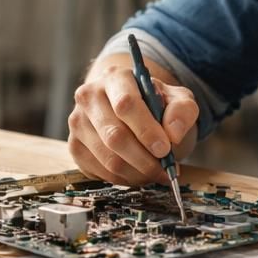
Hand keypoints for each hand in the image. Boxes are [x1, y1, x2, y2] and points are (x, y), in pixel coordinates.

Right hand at [68, 61, 198, 185]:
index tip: (165, 149)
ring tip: (155, 173)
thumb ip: (183, 110)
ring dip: (137, 173)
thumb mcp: (177, 99)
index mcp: (115, 77)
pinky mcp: (74, 146)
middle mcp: (89, 96)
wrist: (131, 111)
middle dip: (144, 159)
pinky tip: (138, 174)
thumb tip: (173, 133)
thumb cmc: (155, 104)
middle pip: (114, 135)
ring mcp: (78, 122)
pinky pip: (100, 171)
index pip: (126, 104)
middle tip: (165, 168)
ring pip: (107, 158)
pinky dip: (124, 179)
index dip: (146, 130)